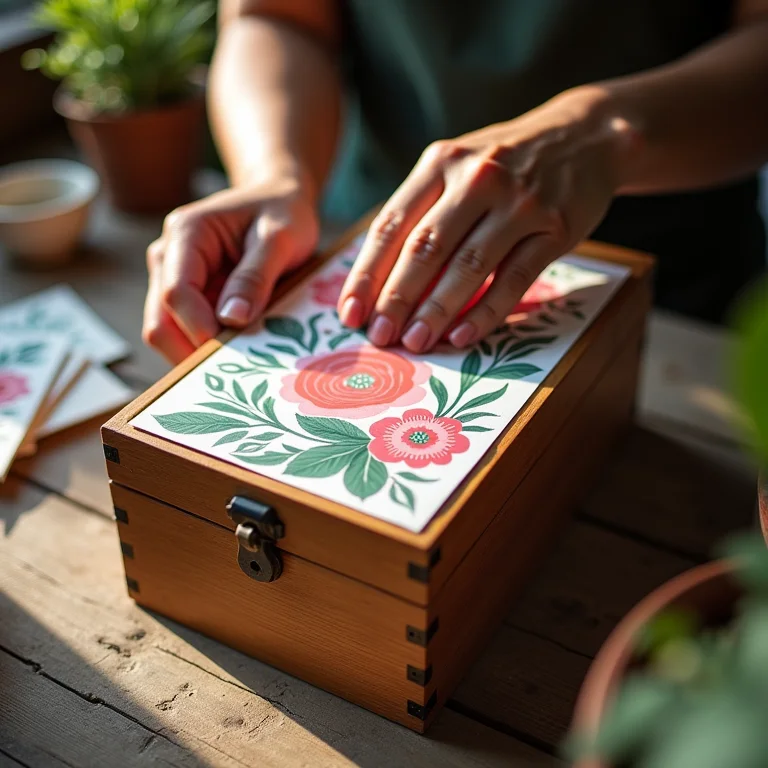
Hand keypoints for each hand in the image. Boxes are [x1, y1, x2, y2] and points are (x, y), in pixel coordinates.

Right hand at [143, 178, 318, 362]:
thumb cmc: (283, 212)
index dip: (199, 328)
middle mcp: (168, 256)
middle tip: (235, 370)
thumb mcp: (280, 238)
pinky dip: (206, 347)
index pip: (175, 292)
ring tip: (239, 363)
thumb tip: (231, 320)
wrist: (280, 198)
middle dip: (192, 350)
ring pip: (167, 332)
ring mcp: (173, 277)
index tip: (233, 351)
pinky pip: (185, 332)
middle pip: (160, 321)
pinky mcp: (188, 296)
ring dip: (197, 353)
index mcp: (186, 233)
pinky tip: (237, 354)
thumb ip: (255, 277)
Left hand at [337, 87, 634, 352]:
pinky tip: (463, 336)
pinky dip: (486, 311)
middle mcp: (476, 177)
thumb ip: (421, 211)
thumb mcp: (457, 167)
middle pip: (425, 247)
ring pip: (468, 266)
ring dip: (437, 310)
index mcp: (440, 162)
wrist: (586, 136)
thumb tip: (379, 280)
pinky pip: (514, 278)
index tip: (350, 313)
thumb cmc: (506, 163)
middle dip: (396, 298)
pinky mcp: (554, 227)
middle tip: (379, 335)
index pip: (392, 224)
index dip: (367, 273)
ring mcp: (519, 202)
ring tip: (415, 342)